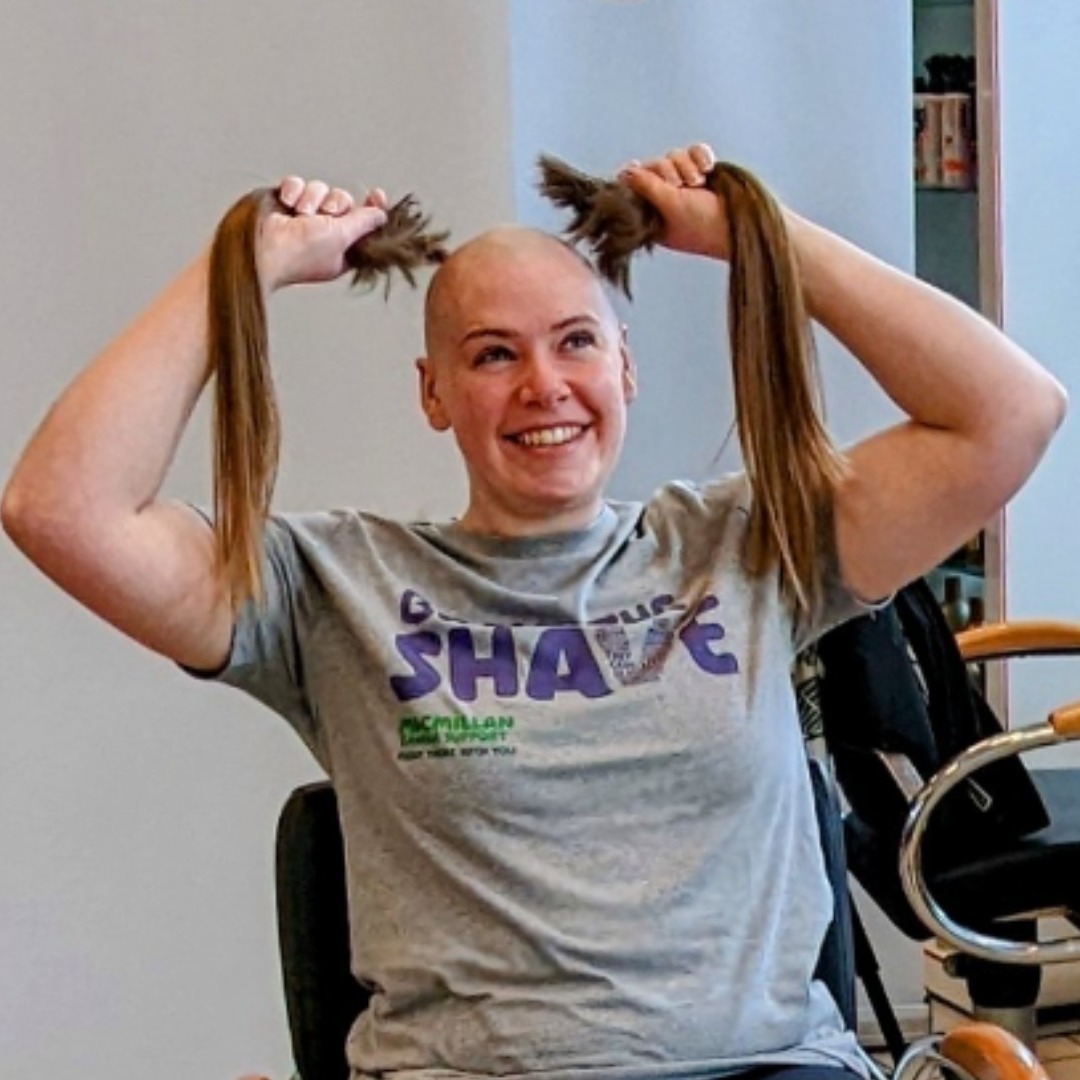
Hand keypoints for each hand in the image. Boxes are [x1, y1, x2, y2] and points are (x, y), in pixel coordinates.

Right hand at [256, 177, 388, 291]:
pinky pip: (296, 183)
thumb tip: (381, 214)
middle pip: (343, 200)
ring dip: (313, 198)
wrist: (263, 247)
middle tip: (329, 214)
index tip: (377, 195)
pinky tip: (287, 203)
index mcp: (341, 248)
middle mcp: (323, 233)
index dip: (371, 209)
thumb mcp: (343, 237)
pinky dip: (293, 189)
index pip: (363, 225)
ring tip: (301, 214)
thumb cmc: (301, 253)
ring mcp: (302, 217)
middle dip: (337, 202)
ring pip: (320, 189)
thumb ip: (364, 222)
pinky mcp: (283, 203)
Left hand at [618, 143, 732, 260]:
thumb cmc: (703, 225)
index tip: (635, 166)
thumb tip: (625, 172)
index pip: (634, 186)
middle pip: (655, 165)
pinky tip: (708, 168)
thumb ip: (647, 186)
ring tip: (699, 183)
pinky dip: (701, 156)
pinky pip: (694, 152)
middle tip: (681, 185)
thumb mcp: (670, 205)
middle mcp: (667, 197)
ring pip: (675, 157)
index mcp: (653, 212)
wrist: (738, 225)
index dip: (635, 174)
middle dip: (668, 170)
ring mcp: (686, 184)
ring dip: (687, 166)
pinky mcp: (703, 172)